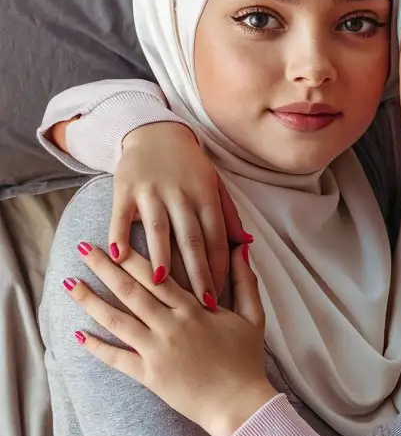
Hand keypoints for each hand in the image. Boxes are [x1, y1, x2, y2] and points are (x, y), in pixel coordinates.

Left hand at [64, 241, 276, 435]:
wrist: (239, 404)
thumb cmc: (246, 362)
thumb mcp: (252, 317)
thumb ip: (245, 282)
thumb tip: (241, 250)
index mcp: (194, 309)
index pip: (156, 274)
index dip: (132, 256)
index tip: (113, 240)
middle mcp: (171, 325)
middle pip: (130, 290)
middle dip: (104, 268)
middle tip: (83, 250)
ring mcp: (158, 350)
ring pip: (117, 320)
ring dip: (90, 301)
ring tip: (70, 286)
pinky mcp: (150, 375)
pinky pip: (117, 358)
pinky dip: (96, 347)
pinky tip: (78, 335)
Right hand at [110, 122, 250, 306]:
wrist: (155, 131)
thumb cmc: (189, 167)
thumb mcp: (215, 185)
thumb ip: (228, 215)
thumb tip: (247, 245)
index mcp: (206, 196)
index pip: (216, 238)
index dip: (219, 268)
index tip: (220, 298)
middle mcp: (181, 194)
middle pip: (191, 239)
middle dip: (197, 273)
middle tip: (200, 304)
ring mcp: (152, 191)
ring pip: (159, 229)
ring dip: (160, 257)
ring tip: (162, 285)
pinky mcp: (125, 188)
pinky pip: (121, 215)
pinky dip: (119, 235)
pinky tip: (119, 257)